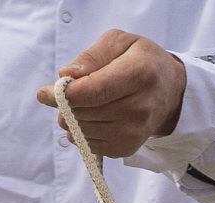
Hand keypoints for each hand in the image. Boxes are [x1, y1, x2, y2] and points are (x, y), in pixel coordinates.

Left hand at [37, 31, 184, 157]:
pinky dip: (82, 132)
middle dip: (66, 105)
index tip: (45, 92)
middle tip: (66, 95)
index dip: (64, 94)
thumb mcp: (119, 43)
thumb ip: (91, 56)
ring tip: (83, 105)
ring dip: (73, 119)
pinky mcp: (127, 148)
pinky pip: (89, 144)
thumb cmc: (141, 61)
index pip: (93, 91)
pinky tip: (92, 118)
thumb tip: (65, 75)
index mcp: (139, 74)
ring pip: (82, 132)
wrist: (169, 90)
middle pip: (84, 113)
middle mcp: (140, 107)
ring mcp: (134, 132)